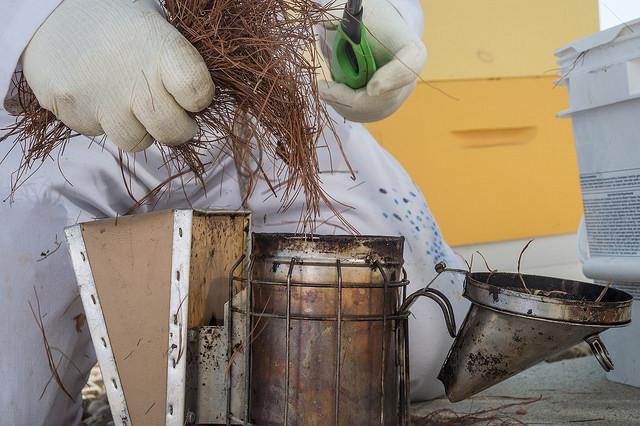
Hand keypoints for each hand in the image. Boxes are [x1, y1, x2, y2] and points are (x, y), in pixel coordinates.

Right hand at [21, 0, 214, 151]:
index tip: (194, 95)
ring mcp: (99, 97)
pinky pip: (99, 131)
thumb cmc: (115, 19)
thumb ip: (178, 65)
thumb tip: (200, 103)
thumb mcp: (154, 26)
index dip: (200, 99)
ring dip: (139, 128)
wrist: (48, 8)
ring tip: (129, 100)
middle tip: (174, 116)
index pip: (197, 91)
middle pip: (172, 130)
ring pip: (136, 140)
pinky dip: (102, 119)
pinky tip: (96, 92)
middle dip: (179, 129)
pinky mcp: (71, 111)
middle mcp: (131, 76)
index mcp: (159, 46)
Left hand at [319, 0, 426, 121]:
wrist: (369, 34)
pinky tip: (333, 93)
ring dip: (343, 104)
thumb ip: (341, 19)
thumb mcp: (353, 17)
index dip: (392, 79)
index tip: (371, 88)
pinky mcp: (385, 107)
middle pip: (384, 100)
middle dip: (350, 99)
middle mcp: (409, 77)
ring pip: (371, 112)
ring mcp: (398, 95)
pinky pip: (364, 116)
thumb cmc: (363, 23)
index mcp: (410, 50)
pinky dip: (344, 108)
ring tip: (325, 88)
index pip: (409, 66)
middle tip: (322, 88)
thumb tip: (326, 24)